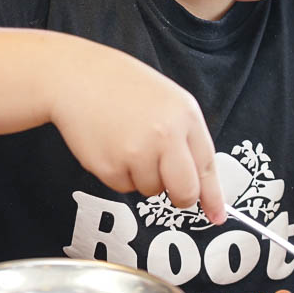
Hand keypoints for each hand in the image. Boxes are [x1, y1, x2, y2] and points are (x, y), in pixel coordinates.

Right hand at [49, 42, 226, 223]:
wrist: (77, 77)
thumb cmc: (122, 85)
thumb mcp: (167, 99)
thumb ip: (184, 135)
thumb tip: (196, 176)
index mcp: (185, 115)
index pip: (207, 164)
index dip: (213, 196)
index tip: (217, 215)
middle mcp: (166, 135)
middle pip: (185, 191)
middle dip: (181, 197)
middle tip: (173, 191)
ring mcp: (138, 153)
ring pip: (152, 190)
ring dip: (142, 176)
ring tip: (127, 141)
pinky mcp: (111, 168)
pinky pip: (124, 187)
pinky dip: (119, 173)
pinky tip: (110, 145)